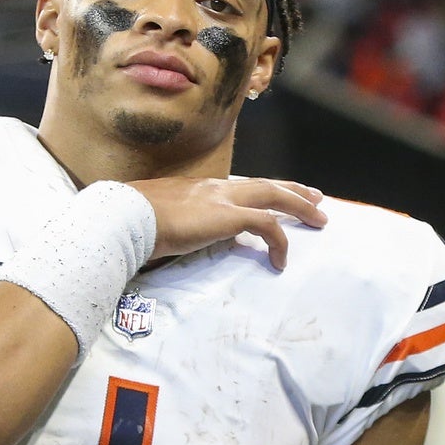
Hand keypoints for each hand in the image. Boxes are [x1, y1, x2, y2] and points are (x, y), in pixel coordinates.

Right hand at [127, 176, 326, 271]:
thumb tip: (171, 240)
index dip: (261, 190)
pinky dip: (280, 241)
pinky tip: (281, 261)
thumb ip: (173, 227)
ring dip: (299, 207)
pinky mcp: (228, 216)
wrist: (125, 216)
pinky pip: (267, 225)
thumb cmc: (132, 223)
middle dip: (293, 190)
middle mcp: (214, 188)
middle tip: (316, 197)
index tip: (277, 194)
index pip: (239, 186)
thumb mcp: (157, 222)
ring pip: (273, 196)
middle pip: (264, 183)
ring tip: (319, 219)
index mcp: (199, 189)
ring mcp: (222, 199)